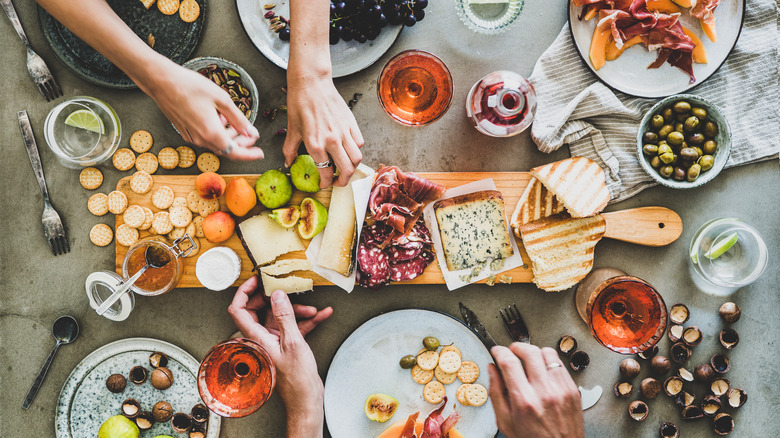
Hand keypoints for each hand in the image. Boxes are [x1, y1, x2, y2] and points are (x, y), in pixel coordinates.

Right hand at [141, 60, 262, 160]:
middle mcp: (200, 139)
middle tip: (251, 134)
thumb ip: (238, 118)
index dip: (250, 154)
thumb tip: (252, 132)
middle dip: (241, 143)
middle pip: (226, 149)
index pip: (235, 152)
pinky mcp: (185, 131)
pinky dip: (216, 132)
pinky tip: (218, 117)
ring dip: (228, 136)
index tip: (260, 153)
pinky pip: (205, 137)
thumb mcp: (221, 99)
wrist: (161, 81)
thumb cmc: (190, 86)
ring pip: (215, 143)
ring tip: (234, 121)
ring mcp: (191, 136)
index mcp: (212, 133)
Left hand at [227, 276, 332, 416]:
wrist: (306, 399)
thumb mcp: (293, 342)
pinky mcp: (286, 345)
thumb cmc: (296, 379)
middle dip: (278, 299)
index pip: (238, 309)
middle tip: (287, 289)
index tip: (256, 279)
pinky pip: (294, 327)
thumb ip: (284, 316)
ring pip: (281, 317)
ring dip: (298, 311)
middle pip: (261, 309)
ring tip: (313, 310)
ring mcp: (273, 341)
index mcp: (256, 337)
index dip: (244, 291)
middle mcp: (261, 337)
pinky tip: (322, 315)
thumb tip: (277, 294)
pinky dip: (307, 320)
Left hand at [282, 75, 363, 187]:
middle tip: (337, 181)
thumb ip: (289, 150)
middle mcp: (332, 141)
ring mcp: (344, 132)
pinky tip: (347, 149)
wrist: (311, 83)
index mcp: (316, 144)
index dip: (326, 183)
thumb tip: (288, 162)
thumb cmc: (300, 103)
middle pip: (347, 170)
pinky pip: (359, 143)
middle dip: (342, 181)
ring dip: (352, 167)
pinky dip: (356, 150)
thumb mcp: (292, 129)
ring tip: (344, 167)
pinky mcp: (351, 123)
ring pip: (357, 159)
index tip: (324, 184)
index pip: (326, 173)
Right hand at [488, 343, 584, 437]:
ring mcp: (561, 389)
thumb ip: (496, 393)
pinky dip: (549, 362)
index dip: (499, 351)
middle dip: (516, 347)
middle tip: (511, 352)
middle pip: (530, 351)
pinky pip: (560, 364)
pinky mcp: (573, 390)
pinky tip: (542, 371)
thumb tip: (492, 370)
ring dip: (534, 353)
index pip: (509, 362)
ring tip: (528, 361)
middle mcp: (544, 392)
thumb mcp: (505, 422)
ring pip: (547, 353)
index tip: (496, 351)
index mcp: (524, 400)